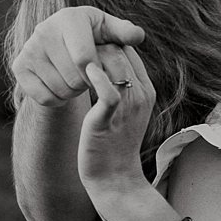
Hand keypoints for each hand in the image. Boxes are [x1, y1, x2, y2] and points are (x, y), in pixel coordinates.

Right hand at [12, 6, 148, 109]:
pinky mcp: (19, 67)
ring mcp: (29, 49)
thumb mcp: (109, 33)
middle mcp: (44, 29)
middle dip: (87, 83)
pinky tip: (60, 84)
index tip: (100, 71)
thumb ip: (125, 33)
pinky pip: (45, 98)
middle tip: (87, 76)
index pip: (85, 59)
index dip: (97, 73)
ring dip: (74, 92)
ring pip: (61, 90)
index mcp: (69, 18)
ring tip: (75, 78)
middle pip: (74, 78)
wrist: (60, 46)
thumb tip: (138, 35)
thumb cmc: (92, 38)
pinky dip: (57, 99)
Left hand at [76, 45, 161, 220]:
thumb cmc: (115, 139)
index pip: (127, 49)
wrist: (115, 177)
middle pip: (119, 51)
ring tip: (74, 66)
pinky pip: (108, 91)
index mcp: (146, 89)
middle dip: (95, 46)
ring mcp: (127, 106)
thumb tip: (105, 55)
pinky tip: (83, 77)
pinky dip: (95, 78)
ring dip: (90, 58)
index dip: (106, 43)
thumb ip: (123, 82)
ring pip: (113, 63)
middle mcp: (140, 95)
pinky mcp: (109, 118)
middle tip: (75, 53)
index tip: (86, 48)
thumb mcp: (127, 107)